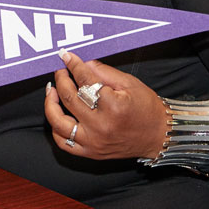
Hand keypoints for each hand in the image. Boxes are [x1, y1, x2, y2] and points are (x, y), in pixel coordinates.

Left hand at [44, 51, 168, 159]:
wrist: (158, 136)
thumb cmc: (146, 109)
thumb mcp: (130, 84)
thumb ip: (104, 72)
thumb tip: (82, 63)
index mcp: (113, 107)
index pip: (85, 80)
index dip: (73, 66)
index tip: (66, 56)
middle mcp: (100, 126)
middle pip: (69, 98)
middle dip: (61, 80)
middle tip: (61, 71)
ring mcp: (93, 141)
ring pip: (58, 122)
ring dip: (50, 104)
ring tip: (52, 91)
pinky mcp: (90, 152)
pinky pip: (63, 142)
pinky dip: (56, 128)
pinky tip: (58, 114)